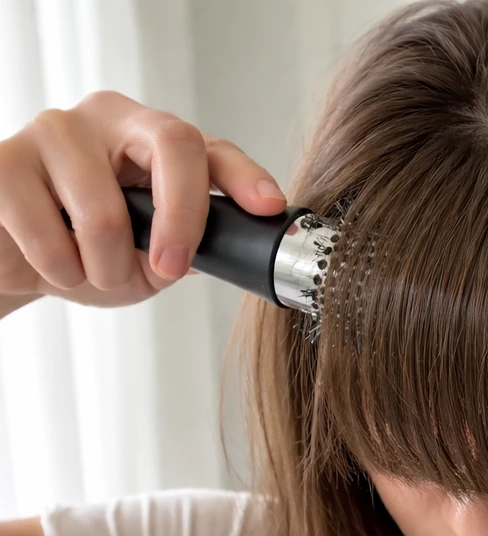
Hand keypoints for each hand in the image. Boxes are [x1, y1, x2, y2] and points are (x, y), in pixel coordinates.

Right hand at [0, 90, 287, 310]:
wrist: (13, 259)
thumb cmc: (88, 253)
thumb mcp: (151, 260)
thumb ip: (191, 249)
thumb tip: (235, 252)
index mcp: (154, 138)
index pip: (211, 148)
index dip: (245, 176)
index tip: (269, 206)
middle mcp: (110, 118)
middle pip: (174, 145)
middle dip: (182, 221)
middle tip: (169, 270)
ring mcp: (54, 130)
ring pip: (106, 213)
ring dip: (104, 269)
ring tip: (89, 272)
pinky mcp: (3, 160)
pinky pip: (47, 234)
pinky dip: (60, 270)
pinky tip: (52, 264)